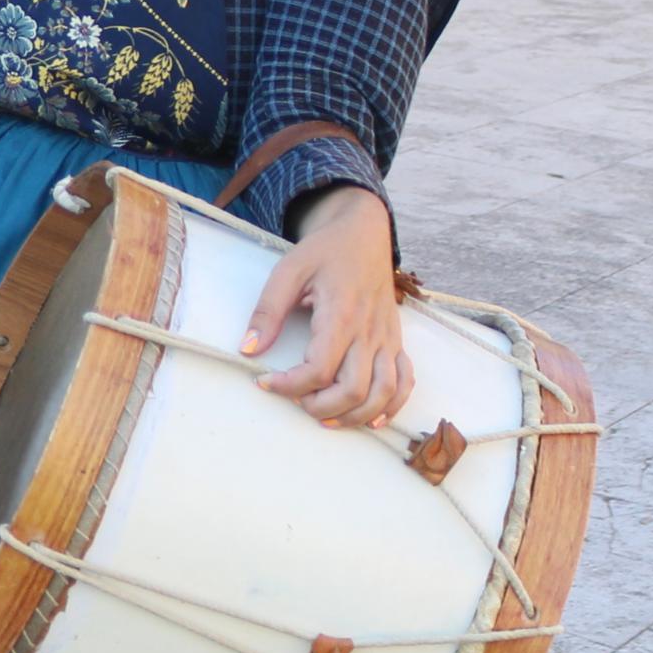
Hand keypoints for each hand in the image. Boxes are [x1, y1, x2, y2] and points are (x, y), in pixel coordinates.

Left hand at [242, 186, 414, 429]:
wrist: (364, 234)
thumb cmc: (325, 251)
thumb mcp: (288, 271)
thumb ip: (267, 311)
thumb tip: (248, 349)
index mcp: (341, 314)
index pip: (318, 368)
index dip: (289, 385)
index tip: (265, 382)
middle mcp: (369, 331)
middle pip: (353, 389)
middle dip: (320, 406)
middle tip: (295, 401)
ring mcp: (387, 338)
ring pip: (383, 393)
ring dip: (355, 415)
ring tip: (325, 418)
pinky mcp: (396, 341)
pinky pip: (405, 382)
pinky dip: (392, 406)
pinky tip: (370, 418)